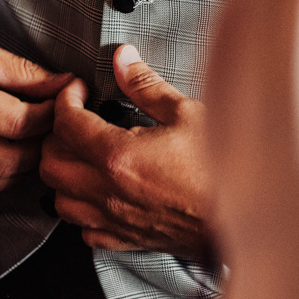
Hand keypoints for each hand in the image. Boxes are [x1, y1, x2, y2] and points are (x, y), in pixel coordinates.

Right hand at [0, 6, 72, 196]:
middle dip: (40, 148)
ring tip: (30, 144)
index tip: (65, 103)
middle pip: (7, 160)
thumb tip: (65, 85)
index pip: (18, 123)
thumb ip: (22, 72)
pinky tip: (0, 157)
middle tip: (54, 129)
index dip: (50, 117)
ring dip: (17, 170)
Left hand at [39, 44, 212, 256]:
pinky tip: (99, 193)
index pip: (66, 123)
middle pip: (50, 163)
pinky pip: (85, 230)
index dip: (66, 99)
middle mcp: (108, 191)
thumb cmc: (222, 170)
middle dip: (56, 136)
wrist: (247, 220)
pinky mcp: (127, 239)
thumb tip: (124, 59)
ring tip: (82, 155)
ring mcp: (115, 219)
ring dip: (63, 175)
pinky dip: (82, 210)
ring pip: (60, 200)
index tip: (78, 91)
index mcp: (117, 156)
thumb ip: (147, 85)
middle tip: (76, 119)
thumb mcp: (187, 114)